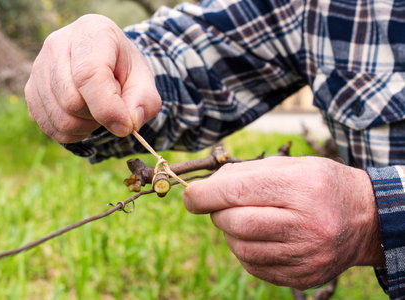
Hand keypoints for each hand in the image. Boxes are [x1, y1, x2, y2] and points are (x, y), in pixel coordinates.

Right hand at [25, 14, 160, 142]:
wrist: (104, 61)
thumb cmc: (124, 70)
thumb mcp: (143, 81)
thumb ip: (143, 101)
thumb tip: (128, 123)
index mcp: (91, 32)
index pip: (89, 74)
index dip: (107, 108)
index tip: (125, 127)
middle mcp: (58, 44)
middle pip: (71, 101)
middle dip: (98, 117)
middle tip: (113, 107)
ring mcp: (39, 67)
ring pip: (59, 117)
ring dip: (86, 127)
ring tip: (98, 111)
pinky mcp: (31, 89)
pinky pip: (49, 126)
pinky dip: (72, 133)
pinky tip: (84, 119)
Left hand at [183, 156, 383, 289]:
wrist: (364, 218)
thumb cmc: (320, 184)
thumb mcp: (289, 165)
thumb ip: (245, 174)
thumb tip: (204, 189)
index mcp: (303, 187)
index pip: (239, 192)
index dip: (205, 194)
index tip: (190, 196)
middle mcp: (309, 224)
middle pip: (237, 223)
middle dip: (218, 213)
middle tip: (222, 205)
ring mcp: (308, 255)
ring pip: (242, 249)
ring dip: (230, 233)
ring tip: (243, 219)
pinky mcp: (305, 276)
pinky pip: (255, 267)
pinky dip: (245, 251)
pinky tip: (258, 238)